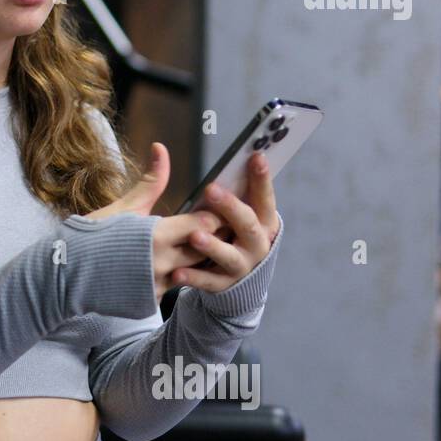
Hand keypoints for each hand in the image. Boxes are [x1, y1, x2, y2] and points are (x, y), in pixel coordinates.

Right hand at [82, 143, 222, 301]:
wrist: (65, 274)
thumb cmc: (92, 236)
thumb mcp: (123, 207)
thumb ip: (151, 182)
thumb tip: (161, 148)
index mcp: (157, 235)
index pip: (205, 224)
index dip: (213, 216)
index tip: (210, 209)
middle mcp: (162, 263)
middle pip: (207, 249)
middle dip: (212, 237)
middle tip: (211, 227)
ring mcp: (158, 286)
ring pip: (195, 271)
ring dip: (197, 258)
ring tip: (192, 245)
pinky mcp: (152, 301)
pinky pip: (175, 287)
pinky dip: (177, 276)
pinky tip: (170, 266)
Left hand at [171, 152, 279, 292]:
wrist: (241, 280)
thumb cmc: (233, 234)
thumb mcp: (238, 214)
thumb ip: (232, 191)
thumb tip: (230, 156)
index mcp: (262, 222)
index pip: (263, 198)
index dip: (262, 179)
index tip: (255, 157)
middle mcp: (257, 243)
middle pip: (247, 224)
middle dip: (230, 207)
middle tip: (211, 190)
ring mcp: (241, 266)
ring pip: (228, 255)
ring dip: (212, 245)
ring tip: (194, 236)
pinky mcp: (224, 284)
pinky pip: (208, 281)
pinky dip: (193, 277)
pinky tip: (176, 273)